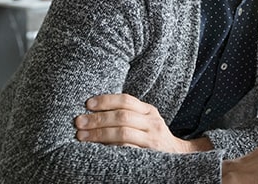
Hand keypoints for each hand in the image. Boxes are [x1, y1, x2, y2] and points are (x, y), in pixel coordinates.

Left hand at [74, 93, 204, 152]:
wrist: (178, 157)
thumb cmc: (153, 138)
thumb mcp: (145, 122)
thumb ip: (128, 115)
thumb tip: (95, 111)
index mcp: (149, 111)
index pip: (126, 100)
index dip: (106, 100)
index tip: (88, 104)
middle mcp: (152, 123)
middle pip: (122, 116)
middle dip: (98, 119)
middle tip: (79, 122)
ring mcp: (151, 140)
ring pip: (122, 133)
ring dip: (99, 134)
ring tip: (82, 136)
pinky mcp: (148, 155)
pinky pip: (126, 150)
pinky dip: (110, 148)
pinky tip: (96, 148)